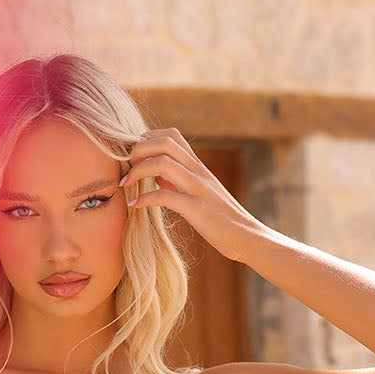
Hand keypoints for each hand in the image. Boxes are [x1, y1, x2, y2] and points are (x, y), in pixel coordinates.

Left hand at [119, 127, 264, 262]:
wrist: (248, 238)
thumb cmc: (223, 219)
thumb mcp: (202, 194)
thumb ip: (181, 181)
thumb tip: (157, 176)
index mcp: (199, 167)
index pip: (172, 136)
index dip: (148, 139)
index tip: (134, 156)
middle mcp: (199, 172)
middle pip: (165, 143)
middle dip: (139, 150)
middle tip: (126, 167)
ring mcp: (199, 189)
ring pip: (163, 164)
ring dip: (138, 170)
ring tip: (126, 183)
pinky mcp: (198, 210)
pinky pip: (166, 196)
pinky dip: (145, 198)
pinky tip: (134, 206)